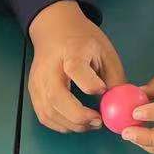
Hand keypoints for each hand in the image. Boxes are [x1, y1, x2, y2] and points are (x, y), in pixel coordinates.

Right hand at [27, 0, 126, 132]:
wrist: (54, 29)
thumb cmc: (83, 40)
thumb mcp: (105, 52)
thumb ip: (114, 77)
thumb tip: (120, 105)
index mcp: (71, 52)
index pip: (75, 69)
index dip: (90, 85)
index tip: (102, 91)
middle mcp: (49, 68)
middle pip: (56, 97)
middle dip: (79, 116)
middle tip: (98, 121)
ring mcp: (38, 81)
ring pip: (48, 112)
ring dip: (71, 125)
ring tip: (90, 123)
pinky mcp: (33, 92)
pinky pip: (44, 116)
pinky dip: (61, 125)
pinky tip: (76, 123)